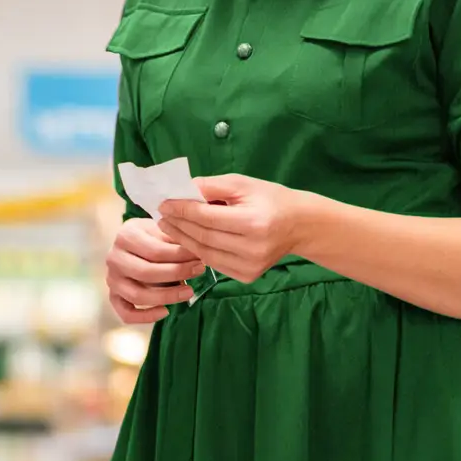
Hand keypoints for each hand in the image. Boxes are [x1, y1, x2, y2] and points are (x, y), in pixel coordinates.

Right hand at [105, 218, 206, 325]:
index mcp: (125, 236)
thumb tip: (197, 254)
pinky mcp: (113, 296)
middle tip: (199, 271)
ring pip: (137, 295)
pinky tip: (165, 312)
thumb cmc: (153, 236)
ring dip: (166, 296)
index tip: (200, 258)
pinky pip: (126, 313)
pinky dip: (145, 316)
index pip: (154, 251)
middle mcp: (114, 258)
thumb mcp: (162, 230)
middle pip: (145, 273)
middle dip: (176, 274)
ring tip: (188, 292)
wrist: (134, 243)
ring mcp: (111, 279)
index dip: (179, 256)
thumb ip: (175, 241)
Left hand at [158, 175, 309, 285]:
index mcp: (254, 222)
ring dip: (183, 240)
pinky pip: (214, 264)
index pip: (208, 217)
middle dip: (179, 225)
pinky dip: (198, 252)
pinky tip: (187, 240)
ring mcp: (250, 266)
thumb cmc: (270, 199)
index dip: (183, 210)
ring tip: (168, 227)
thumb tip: (179, 189)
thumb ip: (212, 186)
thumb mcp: (244, 184)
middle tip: (161, 215)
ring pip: (205, 254)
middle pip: (204, 237)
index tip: (163, 204)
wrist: (300, 225)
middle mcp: (253, 248)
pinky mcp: (247, 276)